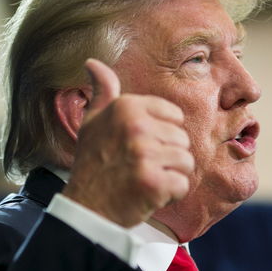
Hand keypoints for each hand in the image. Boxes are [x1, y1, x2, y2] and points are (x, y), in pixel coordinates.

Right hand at [63, 59, 193, 227]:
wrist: (85, 208)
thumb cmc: (93, 163)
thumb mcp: (92, 121)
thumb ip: (102, 91)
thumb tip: (92, 62)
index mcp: (125, 107)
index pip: (174, 116)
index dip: (162, 135)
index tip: (140, 147)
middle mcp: (136, 126)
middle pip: (182, 139)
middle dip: (167, 157)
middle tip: (141, 167)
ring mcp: (145, 155)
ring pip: (185, 162)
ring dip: (170, 175)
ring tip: (146, 180)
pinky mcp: (153, 182)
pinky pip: (182, 185)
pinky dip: (170, 195)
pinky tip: (149, 195)